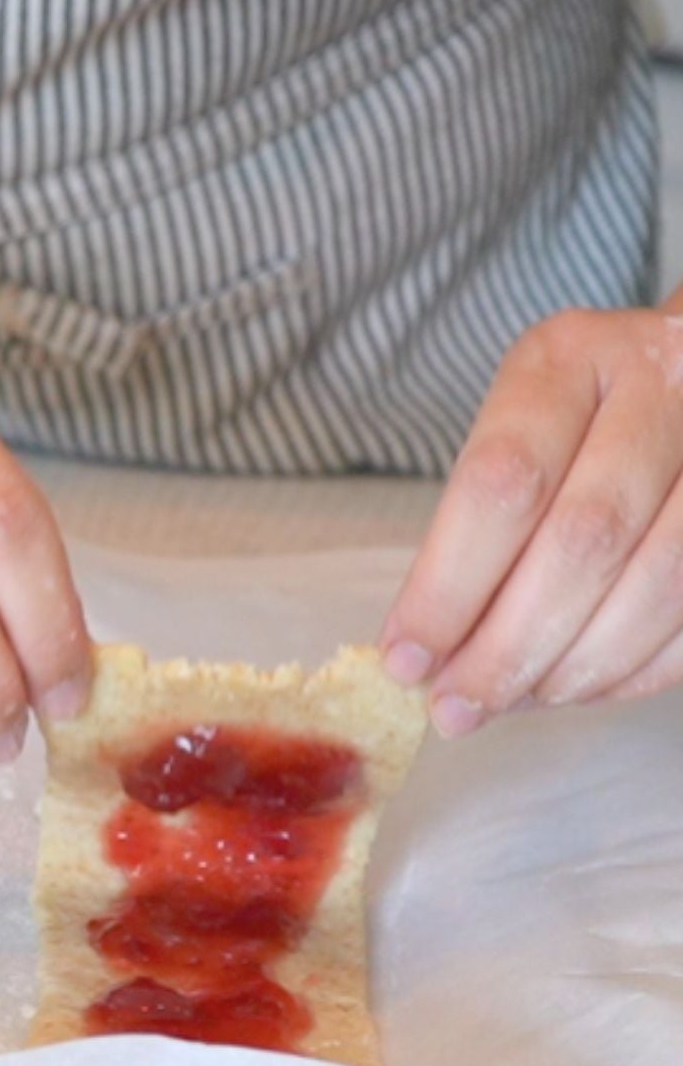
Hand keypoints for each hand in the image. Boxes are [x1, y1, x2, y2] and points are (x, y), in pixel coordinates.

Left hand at [381, 308, 682, 735]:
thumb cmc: (580, 415)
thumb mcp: (519, 428)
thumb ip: (477, 523)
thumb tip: (428, 651)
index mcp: (568, 360)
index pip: (502, 482)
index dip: (449, 585)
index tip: (406, 658)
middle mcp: (658, 388)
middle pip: (582, 540)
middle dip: (509, 645)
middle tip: (457, 705)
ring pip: (655, 585)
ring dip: (573, 669)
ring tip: (511, 701)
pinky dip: (632, 670)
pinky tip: (578, 687)